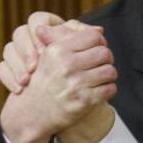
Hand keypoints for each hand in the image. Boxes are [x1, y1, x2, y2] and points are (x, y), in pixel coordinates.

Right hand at [0, 25, 117, 142]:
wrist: (32, 113)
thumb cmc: (45, 81)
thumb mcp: (49, 56)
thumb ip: (70, 40)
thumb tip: (100, 30)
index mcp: (57, 51)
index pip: (93, 36)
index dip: (99, 43)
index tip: (96, 50)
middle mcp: (66, 66)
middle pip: (105, 53)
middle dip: (106, 60)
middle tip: (100, 66)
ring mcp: (75, 84)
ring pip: (110, 71)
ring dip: (107, 76)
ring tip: (99, 79)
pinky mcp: (84, 101)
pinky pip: (110, 88)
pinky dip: (107, 90)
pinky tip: (97, 91)